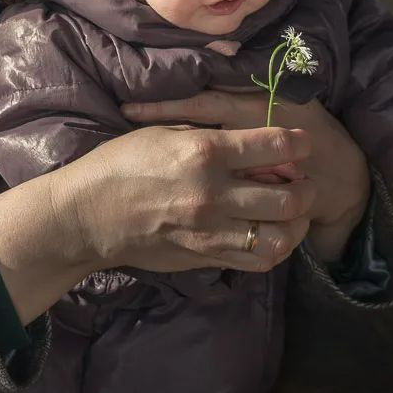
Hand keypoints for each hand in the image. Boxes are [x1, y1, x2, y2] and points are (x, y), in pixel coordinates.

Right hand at [54, 123, 316, 275]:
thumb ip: (207, 133)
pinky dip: (275, 248)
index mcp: (204, 151)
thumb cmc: (118, 164)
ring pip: (282, 235)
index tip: (302, 142)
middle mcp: (214, 193)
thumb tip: (245, 139)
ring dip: (296, 223)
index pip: (275, 145)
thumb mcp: (161, 132)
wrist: (87, 215)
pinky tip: (269, 234)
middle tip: (299, 180)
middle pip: (290, 196)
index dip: (299, 142)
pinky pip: (258, 260)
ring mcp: (211, 230)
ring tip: (290, 212)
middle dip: (305, 186)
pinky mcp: (205, 256)